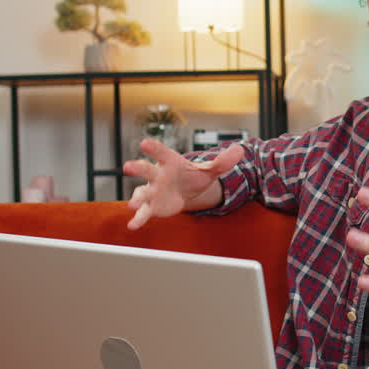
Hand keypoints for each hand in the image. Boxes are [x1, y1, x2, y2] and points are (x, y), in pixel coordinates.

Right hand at [123, 139, 243, 229]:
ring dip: (135, 198)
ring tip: (132, 205)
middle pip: (145, 170)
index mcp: (170, 161)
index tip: (145, 143)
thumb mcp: (211, 169)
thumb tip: (240, 150)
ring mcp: (152, 190)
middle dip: (137, 167)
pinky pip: (144, 212)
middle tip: (128, 166)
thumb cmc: (194, 176)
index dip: (153, 148)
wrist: (187, 191)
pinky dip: (138, 218)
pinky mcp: (152, 206)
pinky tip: (132, 225)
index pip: (161, 152)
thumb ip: (223, 161)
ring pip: (141, 192)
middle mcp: (157, 174)